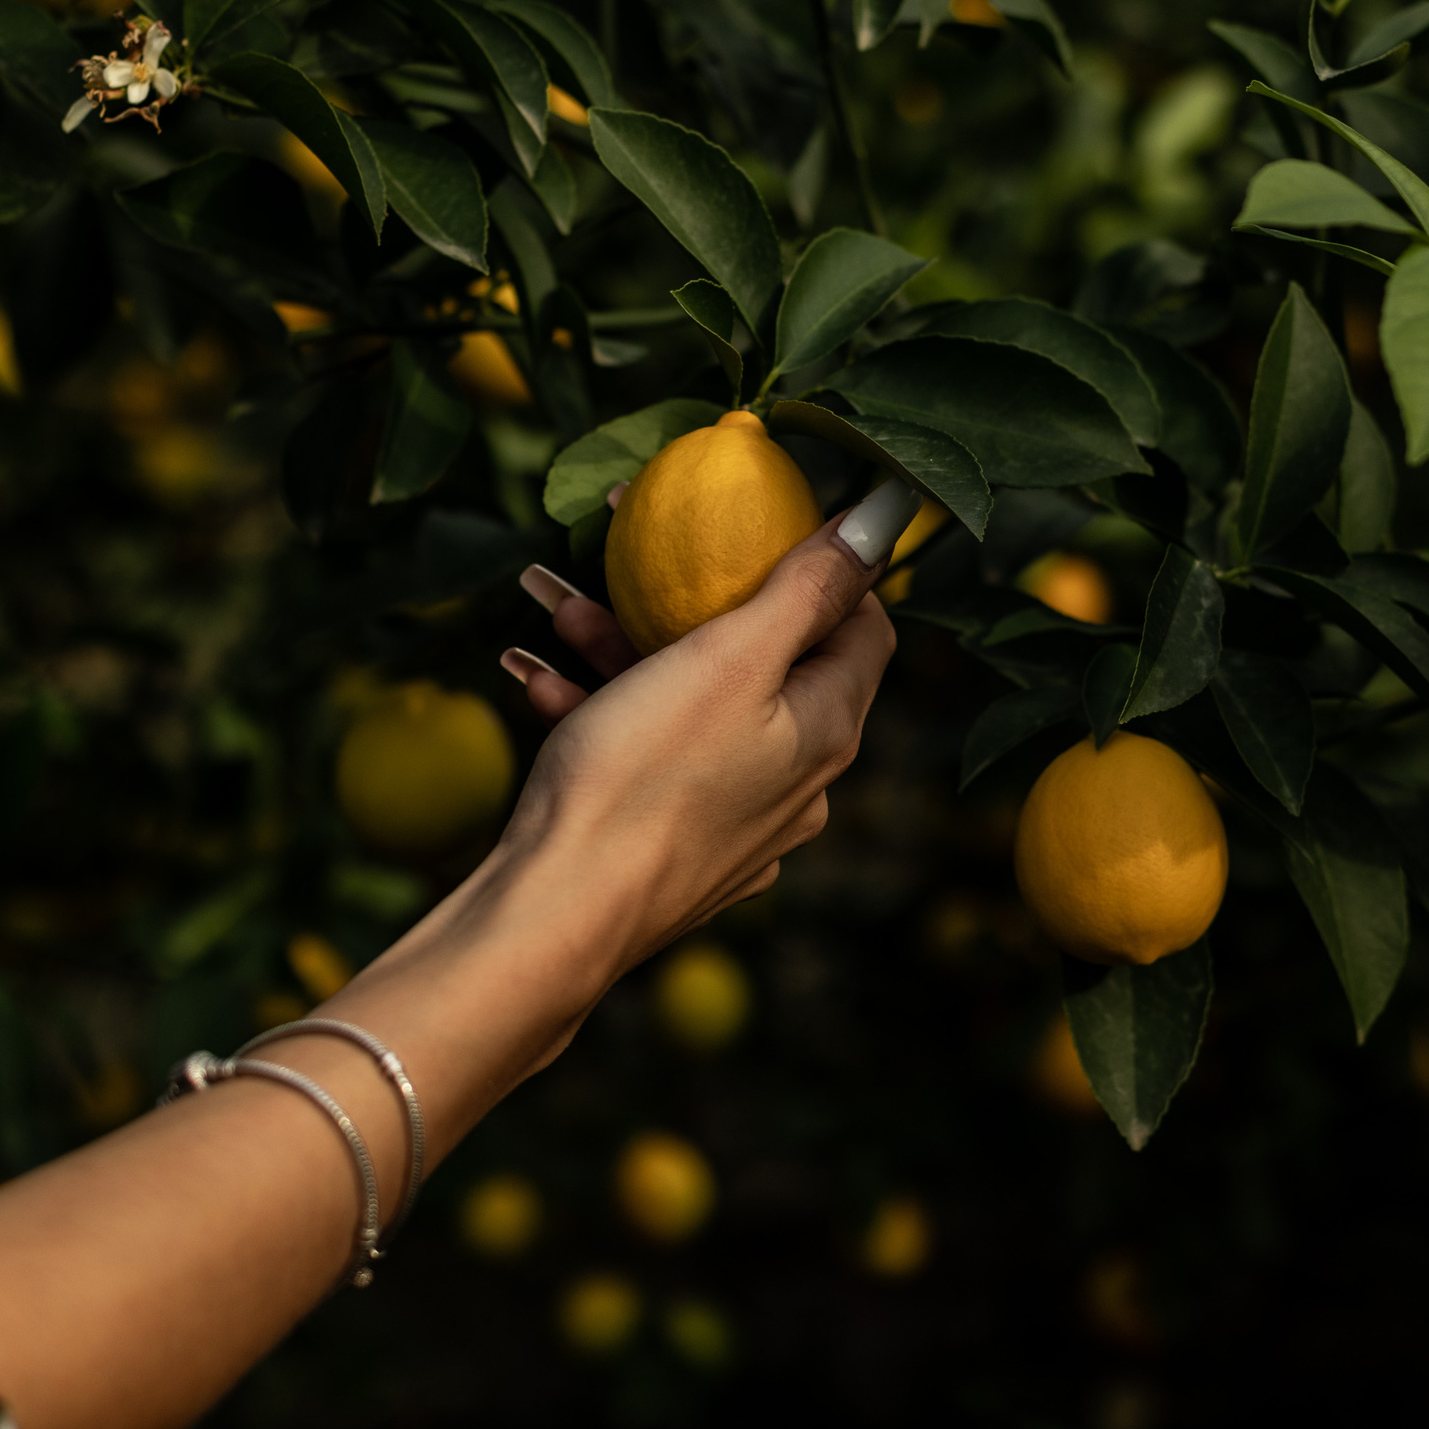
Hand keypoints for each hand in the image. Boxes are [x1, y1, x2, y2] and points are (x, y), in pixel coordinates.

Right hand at [495, 479, 918, 982]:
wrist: (554, 915)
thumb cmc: (644, 774)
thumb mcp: (731, 656)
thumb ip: (809, 585)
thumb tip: (886, 514)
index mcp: (826, 733)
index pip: (863, 626)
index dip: (825, 565)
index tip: (763, 524)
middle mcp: (796, 786)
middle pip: (768, 663)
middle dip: (695, 601)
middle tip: (631, 551)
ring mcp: (735, 827)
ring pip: (696, 709)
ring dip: (629, 650)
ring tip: (561, 607)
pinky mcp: (673, 853)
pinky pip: (651, 761)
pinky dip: (605, 712)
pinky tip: (542, 681)